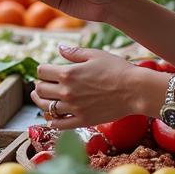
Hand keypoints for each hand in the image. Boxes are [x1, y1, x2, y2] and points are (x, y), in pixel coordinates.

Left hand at [31, 45, 159, 128]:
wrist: (135, 90)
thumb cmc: (116, 69)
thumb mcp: (94, 54)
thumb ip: (74, 52)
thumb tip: (59, 48)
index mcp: (68, 73)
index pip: (41, 71)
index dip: (43, 69)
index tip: (48, 70)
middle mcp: (67, 92)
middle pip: (40, 89)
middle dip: (40, 84)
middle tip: (46, 84)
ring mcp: (74, 108)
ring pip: (46, 108)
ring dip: (42, 102)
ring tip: (43, 98)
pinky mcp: (82, 121)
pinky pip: (59, 125)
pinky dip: (52, 121)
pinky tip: (53, 116)